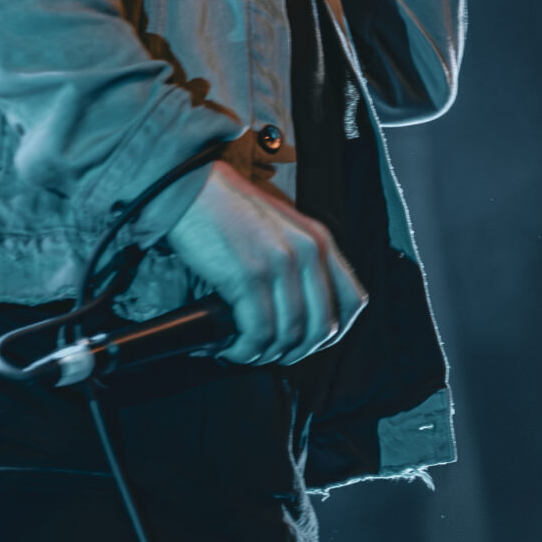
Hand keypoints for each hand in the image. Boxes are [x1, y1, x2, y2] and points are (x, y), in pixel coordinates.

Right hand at [164, 159, 365, 364]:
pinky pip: (259, 333)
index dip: (333, 332)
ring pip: (291, 335)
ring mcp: (280, 264)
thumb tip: (299, 306)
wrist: (189, 187)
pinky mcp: (248, 277)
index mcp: (320, 240)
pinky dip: (246, 350)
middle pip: (322, 327)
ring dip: (267, 354)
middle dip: (298, 352)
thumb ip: (300, 258)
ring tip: (246, 352)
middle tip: (273, 355)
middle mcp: (308, 252)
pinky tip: (232, 348)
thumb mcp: (281, 226)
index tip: (309, 342)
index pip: (351, 301)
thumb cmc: (227, 208)